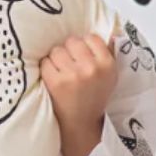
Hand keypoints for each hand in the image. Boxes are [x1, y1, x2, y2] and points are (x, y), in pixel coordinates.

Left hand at [40, 33, 115, 155]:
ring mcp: (74, 75)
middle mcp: (92, 68)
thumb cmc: (92, 98)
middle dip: (68, 51)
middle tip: (69, 65)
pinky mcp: (57, 82)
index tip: (80, 57)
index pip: (91, 38)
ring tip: (61, 72)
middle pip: (72, 42)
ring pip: (57, 50)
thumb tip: (109, 31)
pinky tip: (53, 78)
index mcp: (108, 65)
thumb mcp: (109, 77)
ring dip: (56, 59)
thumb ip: (106, 54)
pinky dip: (46, 69)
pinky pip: (46, 62)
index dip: (82, 47)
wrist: (80, 124)